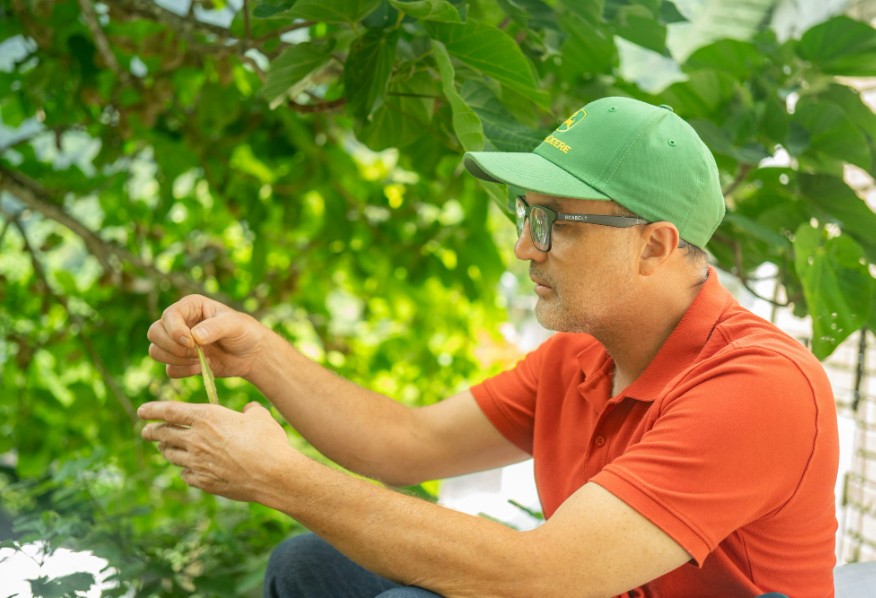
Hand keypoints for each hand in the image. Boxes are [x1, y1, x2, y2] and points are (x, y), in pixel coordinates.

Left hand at [139, 401, 293, 501]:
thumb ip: (249, 410)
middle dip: (152, 431)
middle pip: (163, 434)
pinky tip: (187, 469)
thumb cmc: (268, 441)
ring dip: (165, 450)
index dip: (153, 410)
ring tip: (164, 448)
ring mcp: (197, 463)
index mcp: (207, 418)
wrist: (272, 474)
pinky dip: (184, 470)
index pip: (170, 411)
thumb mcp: (260, 416)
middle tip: (146, 431)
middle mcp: (196, 440)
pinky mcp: (204, 481)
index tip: (141, 411)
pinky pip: (186, 474)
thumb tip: (248, 409)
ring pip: (171, 455)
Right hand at [147, 294, 266, 380]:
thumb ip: (215, 328)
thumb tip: (194, 337)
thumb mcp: (235, 324)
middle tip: (196, 352)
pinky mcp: (181, 362)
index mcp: (190, 306)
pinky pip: (169, 370)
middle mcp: (179, 323)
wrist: (252, 354)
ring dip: (176, 360)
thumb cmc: (245, 331)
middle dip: (172, 347)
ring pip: (156, 351)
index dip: (174, 330)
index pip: (168, 316)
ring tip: (200, 360)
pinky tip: (202, 368)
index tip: (191, 342)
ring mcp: (178, 343)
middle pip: (154, 333)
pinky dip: (183, 371)